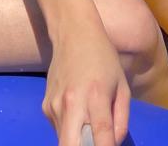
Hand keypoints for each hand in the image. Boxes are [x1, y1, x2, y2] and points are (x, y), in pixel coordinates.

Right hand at [42, 27, 129, 145]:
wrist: (73, 34)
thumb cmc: (103, 58)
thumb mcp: (122, 86)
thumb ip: (121, 119)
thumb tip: (114, 144)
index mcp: (96, 96)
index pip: (101, 136)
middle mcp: (71, 104)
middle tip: (94, 142)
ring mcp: (55, 107)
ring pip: (64, 141)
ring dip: (77, 140)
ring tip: (88, 123)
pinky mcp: (45, 107)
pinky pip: (59, 129)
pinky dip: (70, 129)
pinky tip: (77, 111)